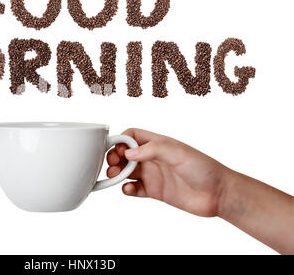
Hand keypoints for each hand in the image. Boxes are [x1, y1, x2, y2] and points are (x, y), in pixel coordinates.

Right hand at [107, 128, 228, 216]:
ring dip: (117, 173)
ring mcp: (153, 174)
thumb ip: (152, 150)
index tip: (117, 150)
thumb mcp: (178, 153)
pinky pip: (134, 189)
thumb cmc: (204, 168)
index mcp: (158, 143)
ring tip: (114, 177)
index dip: (121, 141)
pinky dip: (127, 189)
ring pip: (126, 171)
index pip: (132, 136)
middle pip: (125, 154)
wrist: (219, 194)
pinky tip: (129, 189)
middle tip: (111, 165)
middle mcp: (153, 158)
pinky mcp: (154, 191)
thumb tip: (128, 153)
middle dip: (114, 158)